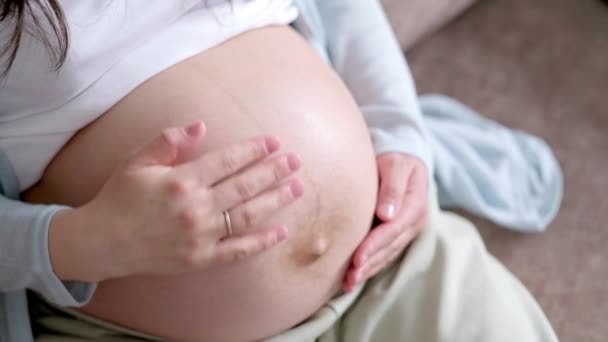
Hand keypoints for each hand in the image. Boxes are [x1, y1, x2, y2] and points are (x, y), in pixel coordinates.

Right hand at [50, 121, 303, 281]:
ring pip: (249, 215)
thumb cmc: (119, 197)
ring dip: (277, 199)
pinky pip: (239, 250)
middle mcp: (195, 208)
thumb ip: (168, 140)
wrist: (102, 242)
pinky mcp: (201, 259)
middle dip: (274, 170)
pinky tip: (282, 231)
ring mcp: (201, 236)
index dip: (254, 150)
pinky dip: (262, 242)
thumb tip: (201, 125)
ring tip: (298, 186)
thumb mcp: (137, 161)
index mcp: (181, 181)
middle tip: (296, 160)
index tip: (275, 142)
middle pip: (245, 185)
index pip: (228, 161)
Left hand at [343, 153, 427, 291]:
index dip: (374, 245)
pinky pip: (384, 254)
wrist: (404, 161)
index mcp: (415, 206)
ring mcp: (406, 231)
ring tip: (349, 283)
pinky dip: (370, 266)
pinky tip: (355, 276)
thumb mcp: (396, 165)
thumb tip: (386, 215)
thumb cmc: (396, 160)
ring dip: (368, 270)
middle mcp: (414, 223)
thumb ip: (392, 187)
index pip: (392, 230)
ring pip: (387, 255)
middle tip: (349, 278)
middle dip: (369, 264)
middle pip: (389, 248)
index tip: (357, 258)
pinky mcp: (397, 235)